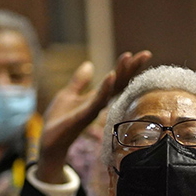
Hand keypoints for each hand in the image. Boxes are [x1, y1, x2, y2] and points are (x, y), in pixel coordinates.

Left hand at [35, 50, 151, 182]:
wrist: (50, 141)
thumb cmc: (59, 120)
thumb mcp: (68, 94)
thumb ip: (80, 81)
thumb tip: (89, 64)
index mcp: (96, 97)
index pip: (116, 80)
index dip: (127, 67)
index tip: (139, 54)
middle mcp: (99, 103)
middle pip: (119, 83)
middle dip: (132, 68)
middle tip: (146, 54)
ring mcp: (93, 109)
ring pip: (111, 89)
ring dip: (121, 73)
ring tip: (130, 58)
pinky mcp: (84, 115)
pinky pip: (97, 100)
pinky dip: (105, 88)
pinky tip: (111, 75)